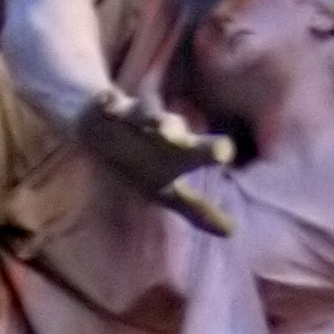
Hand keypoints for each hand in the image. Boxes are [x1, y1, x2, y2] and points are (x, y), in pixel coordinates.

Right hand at [77, 88, 235, 233]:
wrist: (101, 129)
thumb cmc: (140, 161)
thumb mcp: (166, 189)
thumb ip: (197, 209)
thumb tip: (232, 232)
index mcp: (176, 148)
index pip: (197, 150)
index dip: (212, 149)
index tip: (225, 152)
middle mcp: (158, 128)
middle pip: (171, 126)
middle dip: (177, 129)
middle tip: (185, 138)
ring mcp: (130, 116)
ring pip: (141, 112)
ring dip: (150, 115)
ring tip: (157, 124)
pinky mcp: (103, 109)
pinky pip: (105, 103)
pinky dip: (107, 101)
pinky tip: (109, 101)